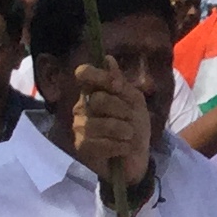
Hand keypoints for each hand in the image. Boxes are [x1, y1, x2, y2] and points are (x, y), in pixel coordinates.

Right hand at [68, 59, 154, 193]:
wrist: (137, 157)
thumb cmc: (135, 125)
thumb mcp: (135, 101)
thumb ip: (120, 82)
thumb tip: (108, 59)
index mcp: (93, 91)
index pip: (84, 74)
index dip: (100, 76)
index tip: (117, 86)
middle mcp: (81, 106)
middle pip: (99, 99)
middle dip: (122, 110)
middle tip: (131, 120)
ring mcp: (79, 127)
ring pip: (101, 123)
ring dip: (124, 131)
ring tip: (129, 136)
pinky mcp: (81, 147)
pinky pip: (101, 143)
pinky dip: (120, 146)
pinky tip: (124, 148)